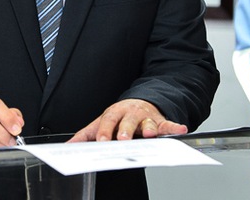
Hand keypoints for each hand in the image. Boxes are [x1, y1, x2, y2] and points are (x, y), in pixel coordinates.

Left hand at [68, 99, 186, 141]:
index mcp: (114, 113)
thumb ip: (85, 135)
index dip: (105, 130)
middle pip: (127, 121)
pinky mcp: (160, 122)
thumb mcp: (101, 122)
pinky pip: (168, 125)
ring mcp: (146, 118)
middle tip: (123, 138)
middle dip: (125, 129)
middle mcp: (130, 113)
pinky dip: (174, 127)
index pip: (107, 121)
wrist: (140, 103)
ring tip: (149, 134)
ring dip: (149, 128)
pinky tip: (180, 129)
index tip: (102, 140)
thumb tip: (68, 146)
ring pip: (148, 123)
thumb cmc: (119, 117)